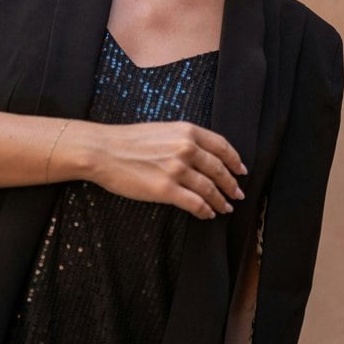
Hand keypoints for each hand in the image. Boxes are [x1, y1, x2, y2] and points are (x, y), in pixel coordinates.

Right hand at [85, 121, 246, 219]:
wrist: (102, 151)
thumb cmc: (128, 140)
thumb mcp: (162, 130)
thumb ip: (184, 139)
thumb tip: (202, 154)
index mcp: (186, 131)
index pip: (222, 146)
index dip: (235, 161)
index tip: (241, 170)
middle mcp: (186, 148)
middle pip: (219, 170)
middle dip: (231, 184)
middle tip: (237, 194)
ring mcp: (177, 170)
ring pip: (210, 189)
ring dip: (220, 201)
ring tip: (224, 207)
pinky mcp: (166, 190)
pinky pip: (195, 204)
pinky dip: (205, 211)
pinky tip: (207, 213)